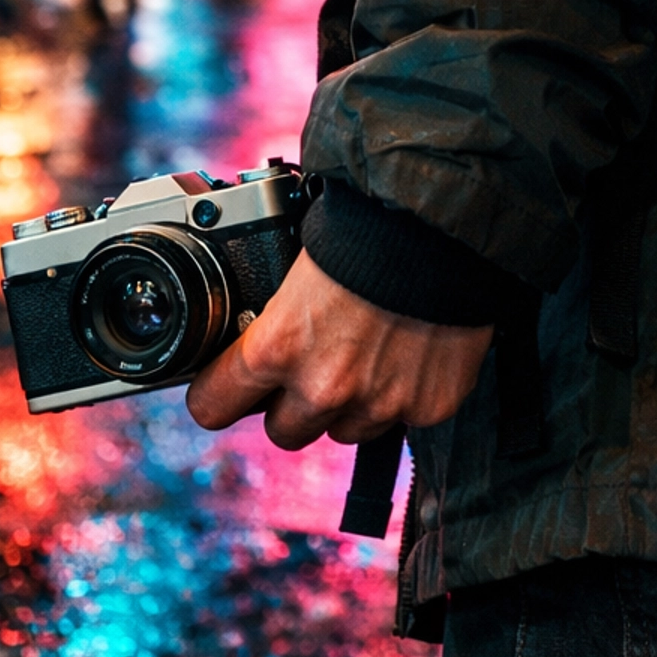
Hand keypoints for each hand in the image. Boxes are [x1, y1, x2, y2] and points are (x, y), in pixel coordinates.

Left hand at [185, 250, 492, 449]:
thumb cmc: (366, 227)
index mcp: (278, 346)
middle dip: (292, 404)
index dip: (217, 394)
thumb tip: (248, 326)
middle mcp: (324, 387)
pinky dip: (403, 394)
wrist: (444, 224)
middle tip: (311, 365)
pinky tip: (410, 351)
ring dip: (349, 403)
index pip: (213, 406)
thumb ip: (272, 311)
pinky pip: (401, 418)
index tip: (225, 387)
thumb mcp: (293, 263)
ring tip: (367, 352)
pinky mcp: (428, 408)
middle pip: (285, 432)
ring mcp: (379, 404)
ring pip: (345, 430)